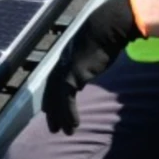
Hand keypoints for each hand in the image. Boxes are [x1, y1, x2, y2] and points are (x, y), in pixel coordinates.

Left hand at [41, 0, 142, 134]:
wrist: (107, 27)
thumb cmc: (106, 34)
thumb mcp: (96, 48)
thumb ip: (92, 57)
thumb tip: (98, 60)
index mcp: (66, 58)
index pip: (54, 81)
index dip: (53, 96)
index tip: (53, 109)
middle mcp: (62, 65)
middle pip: (51, 92)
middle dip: (52, 111)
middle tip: (53, 127)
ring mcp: (65, 70)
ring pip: (57, 100)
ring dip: (60, 117)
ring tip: (65, 132)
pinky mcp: (72, 76)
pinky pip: (66, 100)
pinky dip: (68, 114)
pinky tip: (74, 125)